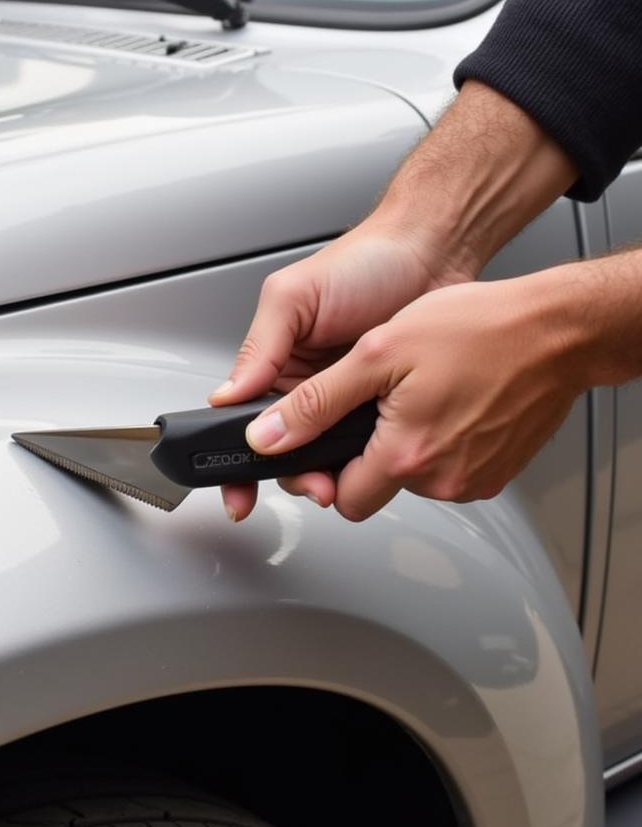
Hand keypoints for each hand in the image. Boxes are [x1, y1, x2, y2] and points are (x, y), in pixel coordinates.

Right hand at [209, 213, 476, 520]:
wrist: (432, 253)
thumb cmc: (364, 262)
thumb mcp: (294, 297)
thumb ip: (260, 348)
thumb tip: (227, 396)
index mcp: (274, 365)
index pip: (243, 422)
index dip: (237, 459)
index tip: (238, 491)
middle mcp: (306, 389)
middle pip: (284, 451)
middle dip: (291, 475)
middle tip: (312, 483)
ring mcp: (346, 402)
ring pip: (324, 457)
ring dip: (328, 474)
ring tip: (341, 479)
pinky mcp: (384, 409)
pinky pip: (368, 447)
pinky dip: (368, 460)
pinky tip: (372, 459)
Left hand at [243, 273, 583, 520]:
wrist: (558, 329)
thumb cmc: (478, 328)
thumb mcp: (377, 353)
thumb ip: (316, 402)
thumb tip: (268, 437)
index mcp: (404, 455)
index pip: (340, 498)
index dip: (327, 468)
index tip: (328, 440)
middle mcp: (442, 480)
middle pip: (375, 491)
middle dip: (363, 457)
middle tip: (376, 405)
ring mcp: (474, 480)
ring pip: (411, 480)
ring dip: (403, 446)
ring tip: (416, 393)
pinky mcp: (497, 472)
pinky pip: (449, 471)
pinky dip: (439, 444)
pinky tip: (446, 402)